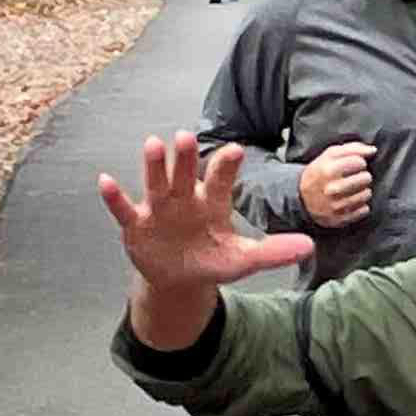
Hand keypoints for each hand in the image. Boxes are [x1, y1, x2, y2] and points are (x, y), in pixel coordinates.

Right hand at [99, 132, 313, 340]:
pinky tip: (105, 180)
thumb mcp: (244, 260)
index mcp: (212, 203)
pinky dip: (114, 196)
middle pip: (184, 174)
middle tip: (184, 135)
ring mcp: (159, 209)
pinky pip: (124, 208)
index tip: (235, 149)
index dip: (226, 166)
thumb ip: (273, 252)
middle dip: (184, 157)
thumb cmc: (212, 260)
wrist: (180, 279)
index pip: (220, 180)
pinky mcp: (136, 224)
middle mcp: (184, 199)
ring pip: (155, 183)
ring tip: (152, 143)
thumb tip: (310, 247)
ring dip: (153, 166)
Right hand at [300, 141, 376, 229]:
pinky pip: (364, 210)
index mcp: (328, 171)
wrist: (302, 198)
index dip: (359, 162)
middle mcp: (332, 189)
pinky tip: (351, 201)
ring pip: (367, 194)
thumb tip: (372, 150)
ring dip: (363, 191)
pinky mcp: (340, 219)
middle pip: (366, 178)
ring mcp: (336, 206)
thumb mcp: (329, 156)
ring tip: (352, 189)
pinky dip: (360, 205)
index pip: (359, 162)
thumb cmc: (319, 174)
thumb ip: (352, 149)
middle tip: (354, 178)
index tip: (353, 165)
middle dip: (362, 176)